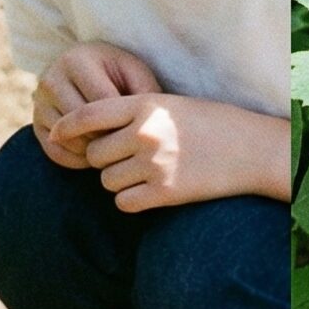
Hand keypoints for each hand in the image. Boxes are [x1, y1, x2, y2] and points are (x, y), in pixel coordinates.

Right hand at [32, 42, 160, 170]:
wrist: (89, 72)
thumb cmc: (119, 75)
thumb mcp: (136, 74)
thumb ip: (145, 92)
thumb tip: (146, 122)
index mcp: (75, 60)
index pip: (99, 104)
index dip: (121, 123)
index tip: (137, 129)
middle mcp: (50, 78)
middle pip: (80, 123)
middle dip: (107, 137)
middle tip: (127, 143)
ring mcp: (38, 103)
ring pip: (68, 139)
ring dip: (93, 150)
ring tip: (114, 145)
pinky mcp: (35, 124)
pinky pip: (56, 152)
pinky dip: (78, 159)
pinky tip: (96, 152)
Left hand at [48, 93, 291, 211]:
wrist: (252, 149)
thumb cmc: (211, 123)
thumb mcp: (171, 105)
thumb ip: (133, 113)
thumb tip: (90, 132)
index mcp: (145, 105)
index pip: (88, 115)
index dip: (66, 127)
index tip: (55, 135)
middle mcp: (144, 133)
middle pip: (94, 155)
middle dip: (104, 160)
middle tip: (128, 160)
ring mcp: (154, 164)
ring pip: (106, 181)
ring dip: (118, 181)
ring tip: (146, 174)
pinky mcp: (164, 193)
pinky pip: (124, 203)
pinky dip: (132, 201)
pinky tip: (152, 191)